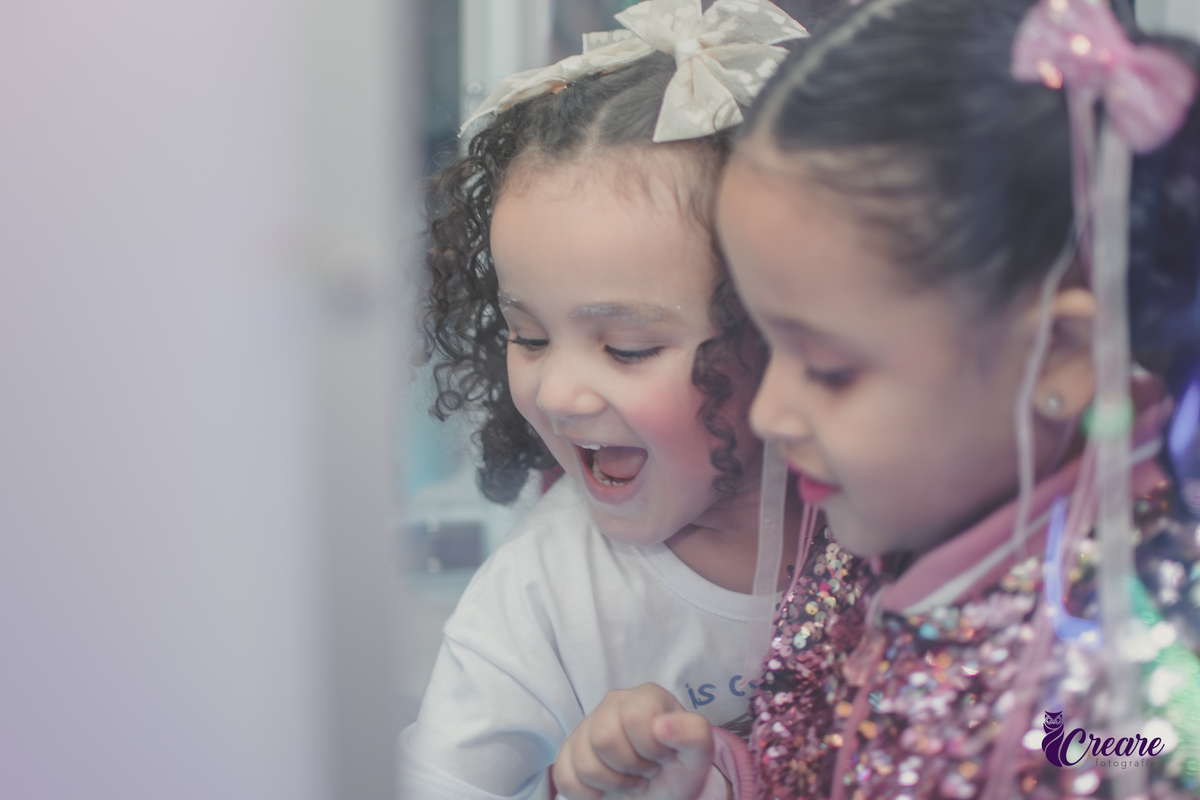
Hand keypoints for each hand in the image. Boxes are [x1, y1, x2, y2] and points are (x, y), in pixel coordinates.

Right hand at [553, 683, 718, 799]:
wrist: (662, 793)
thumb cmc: (678, 770)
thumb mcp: (698, 755)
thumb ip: (693, 734)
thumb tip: (663, 724)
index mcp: (646, 696)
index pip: (636, 717)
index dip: (651, 748)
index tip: (664, 757)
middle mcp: (613, 703)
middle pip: (604, 738)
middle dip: (630, 766)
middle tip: (647, 771)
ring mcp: (587, 725)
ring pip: (583, 760)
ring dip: (613, 783)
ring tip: (631, 779)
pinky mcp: (569, 750)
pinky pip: (564, 776)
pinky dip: (589, 794)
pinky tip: (607, 788)